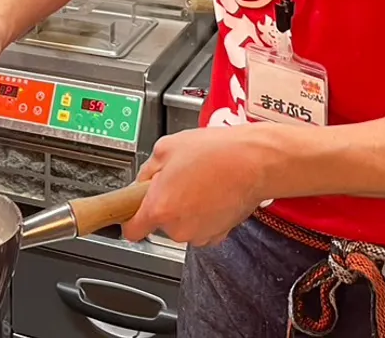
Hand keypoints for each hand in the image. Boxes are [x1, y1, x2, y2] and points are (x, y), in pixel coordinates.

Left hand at [122, 127, 276, 245]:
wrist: (253, 162)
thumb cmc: (215, 153)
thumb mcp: (167, 147)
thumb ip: (147, 170)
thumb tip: (143, 182)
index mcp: (159, 207)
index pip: (132, 231)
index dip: (131, 220)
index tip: (132, 213)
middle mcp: (177, 228)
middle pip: (159, 223)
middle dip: (165, 203)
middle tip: (178, 179)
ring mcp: (199, 234)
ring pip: (181, 225)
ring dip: (186, 208)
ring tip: (200, 182)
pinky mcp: (218, 236)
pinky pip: (201, 227)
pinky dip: (204, 215)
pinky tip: (212, 193)